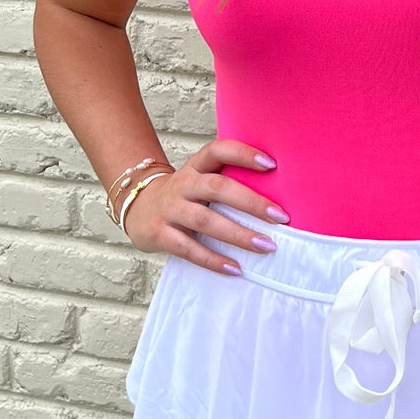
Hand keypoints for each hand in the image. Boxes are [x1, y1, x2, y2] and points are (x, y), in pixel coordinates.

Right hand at [122, 139, 287, 271]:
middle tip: (281, 217)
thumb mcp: (201, 178)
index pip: (218, 150)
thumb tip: (280, 193)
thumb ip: (229, 180)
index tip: (272, 164)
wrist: (138, 208)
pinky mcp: (160, 234)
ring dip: (238, 234)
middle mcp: (183, 184)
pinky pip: (189, 249)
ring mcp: (170, 209)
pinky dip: (213, 260)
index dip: (243, 154)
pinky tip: (236, 268)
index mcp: (196, 166)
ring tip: (266, 246)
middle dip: (251, 202)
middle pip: (217, 188)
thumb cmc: (185, 194)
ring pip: (205, 221)